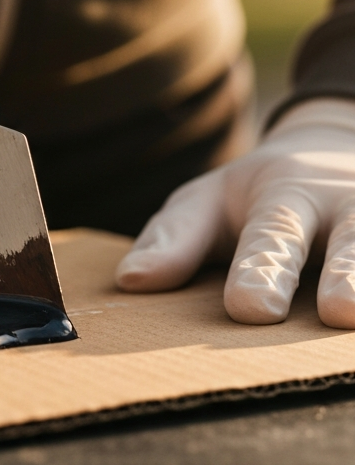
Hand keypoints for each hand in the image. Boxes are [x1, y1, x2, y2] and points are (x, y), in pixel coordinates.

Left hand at [115, 98, 354, 327]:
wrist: (330, 152)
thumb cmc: (254, 197)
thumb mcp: (208, 203)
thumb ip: (173, 240)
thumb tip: (131, 281)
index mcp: (285, 193)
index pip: (271, 233)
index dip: (262, 269)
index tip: (248, 308)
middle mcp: (347, 203)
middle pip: (352, 239)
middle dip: (348, 272)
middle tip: (339, 311)